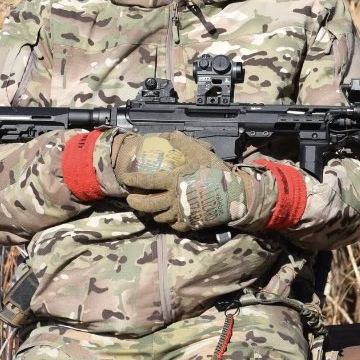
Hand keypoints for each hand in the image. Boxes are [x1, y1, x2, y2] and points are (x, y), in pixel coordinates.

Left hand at [115, 132, 274, 232]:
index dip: (132, 180)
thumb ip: (183, 143)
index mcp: (173, 181)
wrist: (234, 196)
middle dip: (135, 203)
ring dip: (151, 212)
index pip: (146, 182)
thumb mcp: (200, 153)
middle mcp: (173, 199)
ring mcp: (181, 213)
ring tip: (148, 208)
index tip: (125, 178)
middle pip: (147, 205)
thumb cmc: (216, 173)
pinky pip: (174, 225)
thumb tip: (171, 134)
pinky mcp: (190, 223)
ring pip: (159, 217)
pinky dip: (168, 221)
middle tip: (130, 199)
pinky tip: (168, 216)